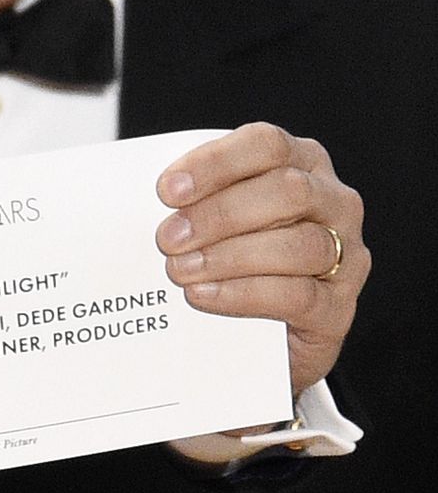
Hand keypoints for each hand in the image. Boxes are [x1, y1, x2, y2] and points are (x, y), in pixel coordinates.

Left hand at [156, 122, 370, 393]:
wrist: (267, 346)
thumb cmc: (241, 272)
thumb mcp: (224, 229)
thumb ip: (202, 206)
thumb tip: (146, 205)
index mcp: (305, 167)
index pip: (267, 146)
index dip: (216, 163)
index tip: (167, 190)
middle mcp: (335, 204)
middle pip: (286, 191)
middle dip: (219, 213)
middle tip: (167, 239)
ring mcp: (345, 257)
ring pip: (297, 245)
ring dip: (230, 256)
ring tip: (180, 271)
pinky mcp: (337, 310)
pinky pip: (295, 296)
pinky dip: (244, 294)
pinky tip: (205, 296)